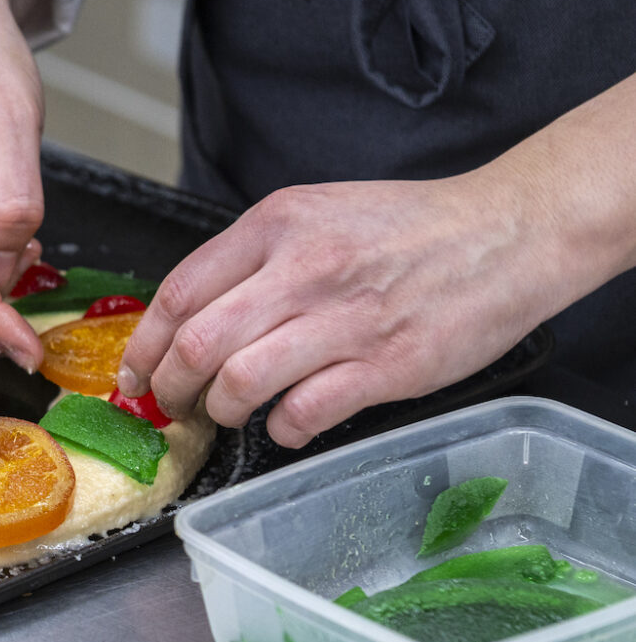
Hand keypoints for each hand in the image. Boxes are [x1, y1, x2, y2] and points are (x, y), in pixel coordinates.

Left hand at [117, 170, 591, 447]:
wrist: (506, 231)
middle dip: (170, 388)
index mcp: (277, 225)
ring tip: (228, 414)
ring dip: (219, 411)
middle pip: (197, 345)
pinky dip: (281, 430)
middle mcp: (303, 268)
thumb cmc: (409, 226)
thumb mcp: (317, 211)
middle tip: (173, 405)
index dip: (145, 345)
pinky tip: (287, 425)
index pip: (179, 293)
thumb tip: (193, 315)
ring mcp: (344, 319)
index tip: (136, 373)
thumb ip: (254, 256)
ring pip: (239, 382)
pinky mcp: (386, 365)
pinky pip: (303, 413)